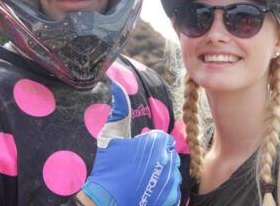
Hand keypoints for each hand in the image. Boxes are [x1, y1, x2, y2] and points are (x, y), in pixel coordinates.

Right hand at [81, 82, 180, 205]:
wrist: (106, 200)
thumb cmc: (109, 165)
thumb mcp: (111, 134)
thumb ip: (119, 108)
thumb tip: (117, 84)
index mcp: (156, 143)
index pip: (164, 138)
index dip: (152, 144)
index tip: (140, 151)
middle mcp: (167, 160)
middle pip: (169, 153)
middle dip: (158, 156)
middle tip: (141, 164)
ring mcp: (171, 181)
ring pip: (172, 170)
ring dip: (162, 171)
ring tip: (144, 177)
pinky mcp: (171, 198)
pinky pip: (173, 187)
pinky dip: (164, 188)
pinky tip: (149, 188)